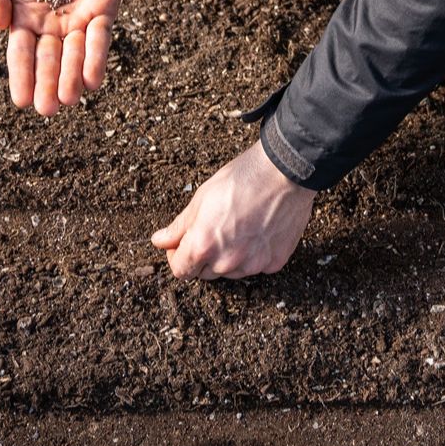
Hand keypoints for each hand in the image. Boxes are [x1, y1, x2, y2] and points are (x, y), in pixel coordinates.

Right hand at [0, 0, 123, 114]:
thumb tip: (0, 26)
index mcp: (25, 18)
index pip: (22, 54)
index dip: (22, 77)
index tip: (21, 101)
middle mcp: (52, 24)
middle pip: (49, 61)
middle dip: (48, 86)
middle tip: (48, 109)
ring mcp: (79, 18)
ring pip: (75, 56)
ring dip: (72, 78)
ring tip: (68, 98)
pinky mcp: (104, 8)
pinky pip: (100, 38)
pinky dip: (97, 58)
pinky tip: (93, 80)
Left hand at [151, 141, 317, 278]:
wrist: (284, 173)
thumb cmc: (242, 178)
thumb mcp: (202, 197)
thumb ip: (179, 226)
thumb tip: (159, 241)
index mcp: (203, 245)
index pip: (180, 270)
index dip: (177, 256)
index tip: (182, 243)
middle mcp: (226, 262)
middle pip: (205, 273)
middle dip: (203, 256)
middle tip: (213, 229)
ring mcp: (252, 265)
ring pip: (231, 271)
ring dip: (228, 257)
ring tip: (238, 227)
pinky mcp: (274, 263)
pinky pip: (256, 266)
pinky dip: (253, 254)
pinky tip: (258, 231)